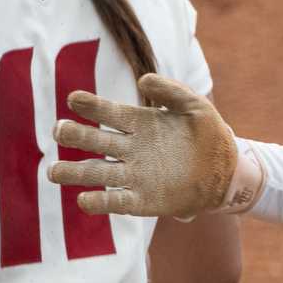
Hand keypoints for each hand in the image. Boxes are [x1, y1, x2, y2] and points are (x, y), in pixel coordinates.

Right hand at [49, 74, 247, 217]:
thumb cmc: (209, 135)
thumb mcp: (195, 107)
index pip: (108, 112)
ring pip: (97, 172)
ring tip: (53, 171)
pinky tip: (84, 200)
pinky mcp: (143, 200)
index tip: (74, 99)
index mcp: (139, 124)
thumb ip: (172, 91)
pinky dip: (100, 202)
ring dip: (74, 172)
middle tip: (59, 130)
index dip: (91, 106)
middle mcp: (130, 149)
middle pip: (94, 141)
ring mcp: (134, 175)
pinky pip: (117, 201)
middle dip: (74, 135)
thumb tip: (144, 79)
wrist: (228, 171)